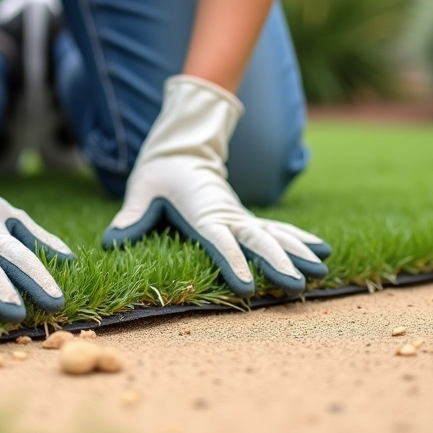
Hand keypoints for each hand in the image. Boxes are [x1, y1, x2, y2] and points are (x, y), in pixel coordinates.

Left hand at [102, 76, 329, 295]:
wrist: (182, 147)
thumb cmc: (159, 172)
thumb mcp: (142, 189)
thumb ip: (132, 215)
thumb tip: (110, 240)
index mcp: (202, 211)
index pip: (219, 239)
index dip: (233, 262)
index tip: (250, 285)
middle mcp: (226, 215)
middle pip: (257, 240)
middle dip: (279, 263)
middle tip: (299, 285)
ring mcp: (240, 216)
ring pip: (274, 235)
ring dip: (298, 253)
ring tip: (322, 271)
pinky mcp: (244, 219)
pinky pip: (276, 231)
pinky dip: (299, 240)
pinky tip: (322, 252)